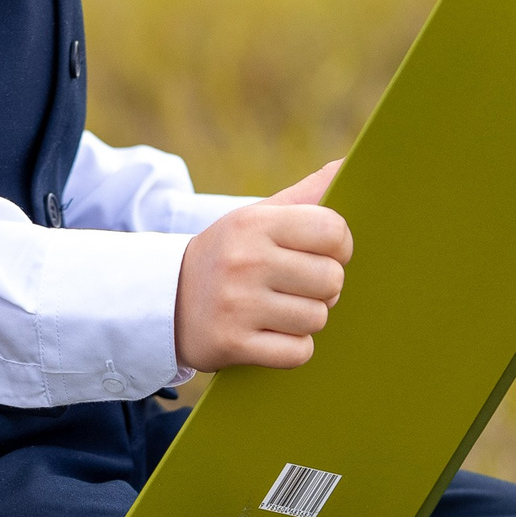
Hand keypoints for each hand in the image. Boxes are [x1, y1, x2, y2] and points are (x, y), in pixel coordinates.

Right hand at [173, 160, 349, 373]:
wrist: (168, 299)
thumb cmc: (230, 254)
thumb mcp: (257, 217)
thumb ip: (305, 194)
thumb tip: (347, 164)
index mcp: (254, 223)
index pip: (333, 231)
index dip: (339, 246)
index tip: (322, 252)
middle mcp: (245, 260)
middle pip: (331, 279)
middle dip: (324, 287)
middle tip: (298, 285)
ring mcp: (237, 305)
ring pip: (317, 318)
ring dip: (306, 318)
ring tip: (280, 308)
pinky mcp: (233, 343)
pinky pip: (298, 352)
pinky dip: (292, 348)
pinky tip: (271, 334)